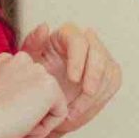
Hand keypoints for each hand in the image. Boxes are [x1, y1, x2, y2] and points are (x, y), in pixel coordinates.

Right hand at [0, 51, 65, 137]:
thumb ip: (16, 100)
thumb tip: (33, 117)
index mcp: (5, 62)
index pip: (27, 90)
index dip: (18, 112)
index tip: (4, 124)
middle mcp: (22, 60)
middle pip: (40, 96)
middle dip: (31, 120)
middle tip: (14, 136)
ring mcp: (37, 71)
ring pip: (51, 106)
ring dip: (36, 126)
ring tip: (17, 134)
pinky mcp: (49, 86)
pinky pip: (60, 114)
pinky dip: (45, 129)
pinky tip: (26, 129)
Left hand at [18, 23, 121, 137]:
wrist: (43, 105)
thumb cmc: (32, 82)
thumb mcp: (26, 64)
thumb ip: (32, 44)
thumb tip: (45, 26)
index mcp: (64, 36)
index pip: (77, 40)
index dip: (79, 59)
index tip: (74, 79)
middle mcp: (85, 43)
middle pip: (97, 52)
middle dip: (94, 74)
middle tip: (87, 93)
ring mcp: (99, 57)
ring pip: (107, 69)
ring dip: (95, 92)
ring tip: (74, 110)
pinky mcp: (109, 72)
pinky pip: (112, 82)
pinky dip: (100, 98)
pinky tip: (82, 109)